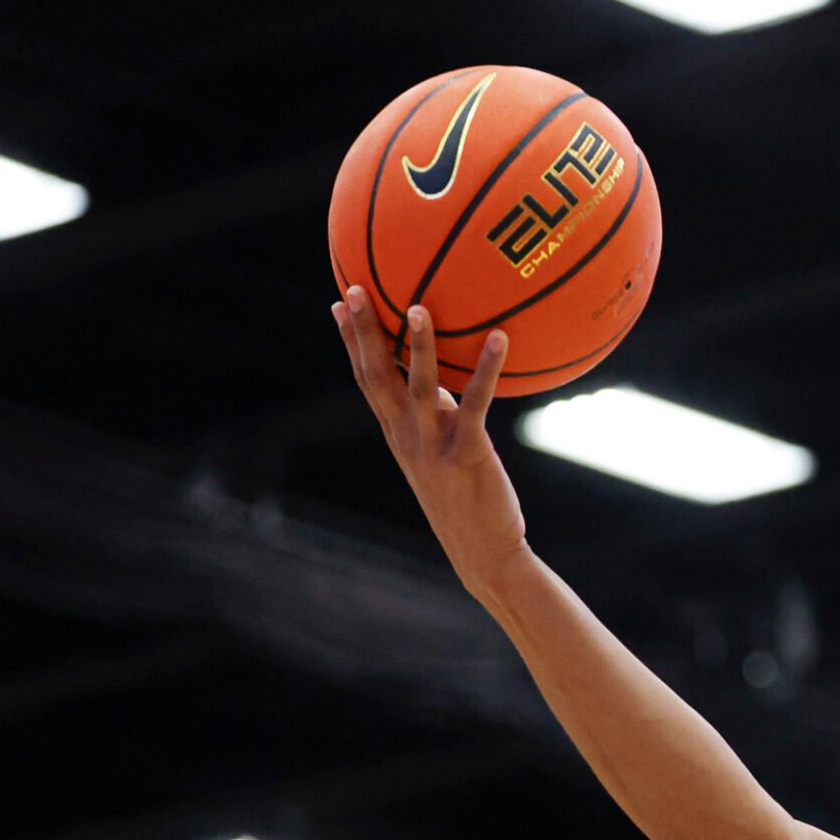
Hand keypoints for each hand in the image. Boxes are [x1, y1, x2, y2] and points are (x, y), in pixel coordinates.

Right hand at [334, 286, 528, 594]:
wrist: (483, 551)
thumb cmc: (467, 498)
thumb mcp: (443, 452)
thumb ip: (440, 416)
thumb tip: (446, 380)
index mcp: (397, 433)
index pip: (366, 379)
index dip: (351, 341)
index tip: (339, 300)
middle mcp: (406, 437)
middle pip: (377, 376)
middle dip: (362, 332)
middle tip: (354, 288)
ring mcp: (433, 447)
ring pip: (419, 387)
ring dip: (418, 345)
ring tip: (418, 305)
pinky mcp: (467, 454)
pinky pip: (477, 405)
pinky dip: (487, 370)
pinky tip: (501, 338)